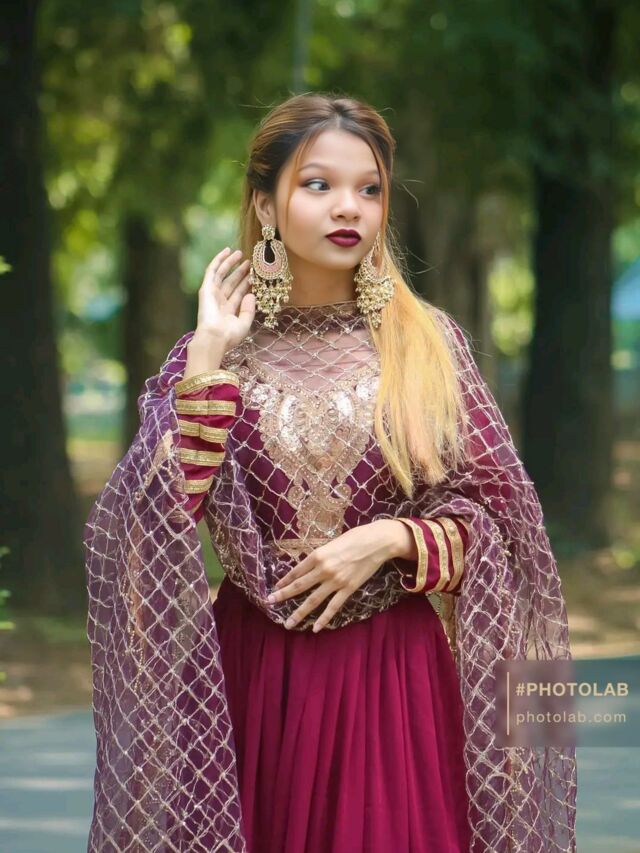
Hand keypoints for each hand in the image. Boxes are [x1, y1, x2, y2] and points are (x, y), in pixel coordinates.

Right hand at [195, 247, 255, 350]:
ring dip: (230, 263)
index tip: (255, 274)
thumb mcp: (244, 323)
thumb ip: (249, 309)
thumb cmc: (229, 335)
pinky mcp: (206, 288)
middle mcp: (220, 301)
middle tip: (249, 262)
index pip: (239, 293)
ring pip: (222, 274)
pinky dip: (219, 260)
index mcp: (228, 311)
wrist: (214, 337)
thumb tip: (251, 294)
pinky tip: (226, 251)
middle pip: (232, 282)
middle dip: (240, 272)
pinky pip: (212, 270)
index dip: (247, 283)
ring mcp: (212, 294)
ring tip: (239, 253)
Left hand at [266, 520, 407, 632]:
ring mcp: (335, 581)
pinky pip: (333, 607)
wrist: (377, 542)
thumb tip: (310, 565)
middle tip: (269, 602)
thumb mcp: (332, 542)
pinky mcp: (348, 589)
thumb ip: (321, 555)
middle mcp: (323, 569)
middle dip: (283, 595)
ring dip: (299, 613)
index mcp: (318, 555)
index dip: (284, 580)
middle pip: (299, 586)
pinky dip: (323, 619)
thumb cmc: (356, 537)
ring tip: (288, 623)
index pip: (296, 571)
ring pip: (313, 600)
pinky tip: (315, 628)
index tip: (275, 587)